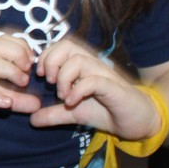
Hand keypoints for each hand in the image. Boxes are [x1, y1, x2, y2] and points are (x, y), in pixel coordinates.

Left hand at [28, 37, 160, 139]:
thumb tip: (32, 118)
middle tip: (49, 82)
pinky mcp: (113, 88)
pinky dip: (78, 90)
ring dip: (64, 77)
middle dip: (52, 61)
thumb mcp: (74, 113)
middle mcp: (93, 65)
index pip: (61, 46)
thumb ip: (54, 114)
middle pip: (68, 45)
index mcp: (82, 66)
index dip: (46, 56)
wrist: (136, 122)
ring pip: (79, 60)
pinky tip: (72, 102)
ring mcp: (104, 75)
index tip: (41, 76)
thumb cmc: (106, 111)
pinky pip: (93, 80)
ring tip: (63, 96)